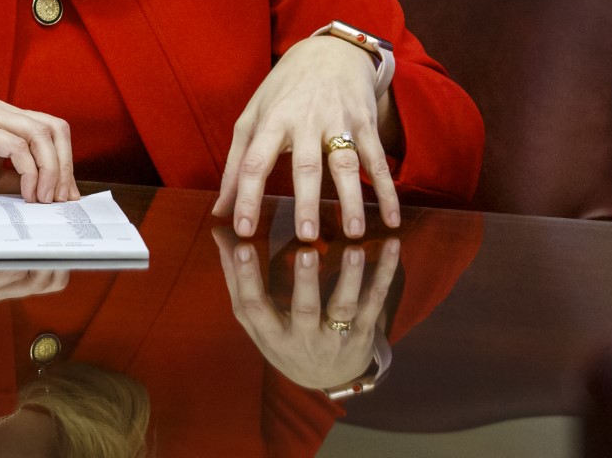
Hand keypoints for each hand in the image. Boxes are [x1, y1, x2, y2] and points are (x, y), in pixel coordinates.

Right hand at [0, 100, 79, 202]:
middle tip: (60, 200)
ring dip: (48, 171)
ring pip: (37, 135)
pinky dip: (27, 171)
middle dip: (63, 167)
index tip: (68, 196)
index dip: (66, 162)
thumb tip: (52, 193)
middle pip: (52, 129)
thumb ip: (17, 179)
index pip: (52, 130)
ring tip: (44, 200)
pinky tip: (26, 193)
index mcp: (5, 118)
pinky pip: (14, 146)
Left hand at [0, 204, 68, 305]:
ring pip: (41, 280)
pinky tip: (33, 228)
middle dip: (71, 250)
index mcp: (4, 271)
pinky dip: (31, 255)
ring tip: (60, 220)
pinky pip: (15, 275)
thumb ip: (12, 212)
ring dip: (56, 252)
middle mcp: (0, 286)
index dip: (71, 247)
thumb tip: (47, 190)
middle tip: (75, 217)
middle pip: (54, 278)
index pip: (52, 270)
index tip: (76, 216)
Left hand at [212, 35, 400, 241]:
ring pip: (346, 163)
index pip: (254, 162)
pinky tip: (390, 218)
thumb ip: (236, 165)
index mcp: (271, 120)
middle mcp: (306, 121)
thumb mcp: (253, 118)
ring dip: (351, 199)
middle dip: (307, 200)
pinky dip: (386, 190)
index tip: (245, 229)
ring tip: (352, 232)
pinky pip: (377, 160)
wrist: (329, 52)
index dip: (248, 197)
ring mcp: (339, 121)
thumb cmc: (284, 91)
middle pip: (306, 165)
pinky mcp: (365, 123)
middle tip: (307, 235)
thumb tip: (219, 209)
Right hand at [215, 226, 399, 390]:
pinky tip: (392, 248)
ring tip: (354, 250)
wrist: (325, 379)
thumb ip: (237, 277)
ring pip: (345, 309)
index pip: (253, 306)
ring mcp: (337, 337)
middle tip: (305, 251)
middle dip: (306, 281)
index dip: (246, 277)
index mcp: (270, 333)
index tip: (243, 246)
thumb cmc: (282, 337)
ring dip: (351, 278)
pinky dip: (385, 274)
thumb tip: (219, 232)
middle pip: (305, 310)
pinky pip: (375, 301)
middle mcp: (303, 338)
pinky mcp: (364, 332)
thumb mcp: (255, 318)